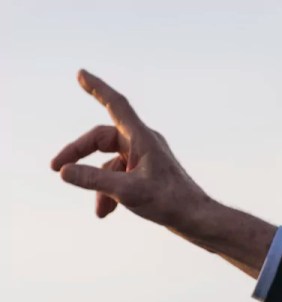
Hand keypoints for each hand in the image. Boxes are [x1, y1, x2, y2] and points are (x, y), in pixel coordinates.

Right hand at [52, 70, 276, 278]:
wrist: (196, 218)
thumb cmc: (169, 202)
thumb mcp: (127, 191)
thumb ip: (94, 180)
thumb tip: (64, 172)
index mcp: (142, 138)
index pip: (116, 105)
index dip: (97, 88)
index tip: (81, 74)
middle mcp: (144, 143)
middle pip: (102, 139)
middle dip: (79, 154)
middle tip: (55, 168)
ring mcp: (146, 158)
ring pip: (109, 163)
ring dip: (97, 183)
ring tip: (97, 211)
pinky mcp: (148, 173)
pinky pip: (120, 175)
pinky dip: (109, 191)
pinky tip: (105, 213)